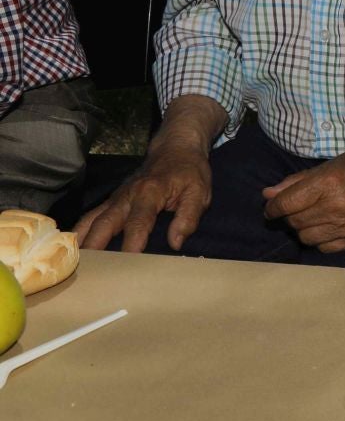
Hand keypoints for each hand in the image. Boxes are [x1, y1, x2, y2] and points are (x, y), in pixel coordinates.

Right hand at [75, 140, 213, 253]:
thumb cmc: (189, 172)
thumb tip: (176, 243)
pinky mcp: (111, 202)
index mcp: (150, 193)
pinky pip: (90, 217)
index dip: (132, 243)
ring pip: (91, 220)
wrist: (175, 148)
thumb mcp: (199, 191)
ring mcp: (115, 198)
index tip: (126, 263)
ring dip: (80, 241)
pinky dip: (79, 232)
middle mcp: (127, 196)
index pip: (138, 222)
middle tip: (90, 271)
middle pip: (105, 223)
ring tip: (71, 265)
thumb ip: (189, 216)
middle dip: (95, 247)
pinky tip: (70, 249)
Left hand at [261, 143, 344, 252]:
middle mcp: (338, 206)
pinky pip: (324, 247)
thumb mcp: (331, 165)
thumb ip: (298, 182)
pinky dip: (320, 238)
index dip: (273, 207)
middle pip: (294, 221)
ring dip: (304, 227)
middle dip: (290, 215)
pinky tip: (328, 225)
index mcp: (330, 183)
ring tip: (314, 215)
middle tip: (299, 207)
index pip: (286, 204)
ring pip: (306, 237)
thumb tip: (268, 195)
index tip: (272, 207)